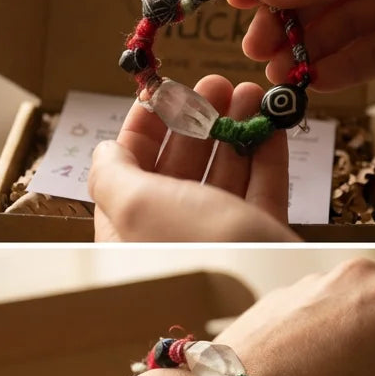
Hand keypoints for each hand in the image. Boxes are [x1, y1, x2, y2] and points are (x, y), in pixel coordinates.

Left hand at [88, 74, 295, 240]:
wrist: (266, 292)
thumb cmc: (192, 246)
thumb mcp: (135, 205)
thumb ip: (111, 174)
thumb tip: (103, 151)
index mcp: (129, 230)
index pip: (127, 169)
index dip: (144, 126)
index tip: (165, 90)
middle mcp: (171, 234)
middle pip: (179, 166)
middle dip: (197, 119)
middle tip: (218, 83)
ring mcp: (219, 238)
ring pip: (224, 173)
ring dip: (234, 128)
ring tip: (249, 92)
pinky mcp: (260, 240)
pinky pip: (262, 190)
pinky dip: (266, 153)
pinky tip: (272, 123)